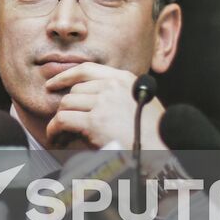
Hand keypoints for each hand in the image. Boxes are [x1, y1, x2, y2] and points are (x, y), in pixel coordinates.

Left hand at [44, 62, 166, 150]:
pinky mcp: (96, 121)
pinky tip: (56, 139)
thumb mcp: (141, 103)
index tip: (53, 83)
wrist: (165, 150)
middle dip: (67, 108)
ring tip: (62, 135)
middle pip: (75, 91)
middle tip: (65, 125)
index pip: (87, 69)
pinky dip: (55, 130)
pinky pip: (63, 120)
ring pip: (66, 104)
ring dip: (60, 121)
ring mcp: (104, 102)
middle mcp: (113, 86)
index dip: (66, 76)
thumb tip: (92, 102)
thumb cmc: (156, 134)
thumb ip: (119, 96)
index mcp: (124, 79)